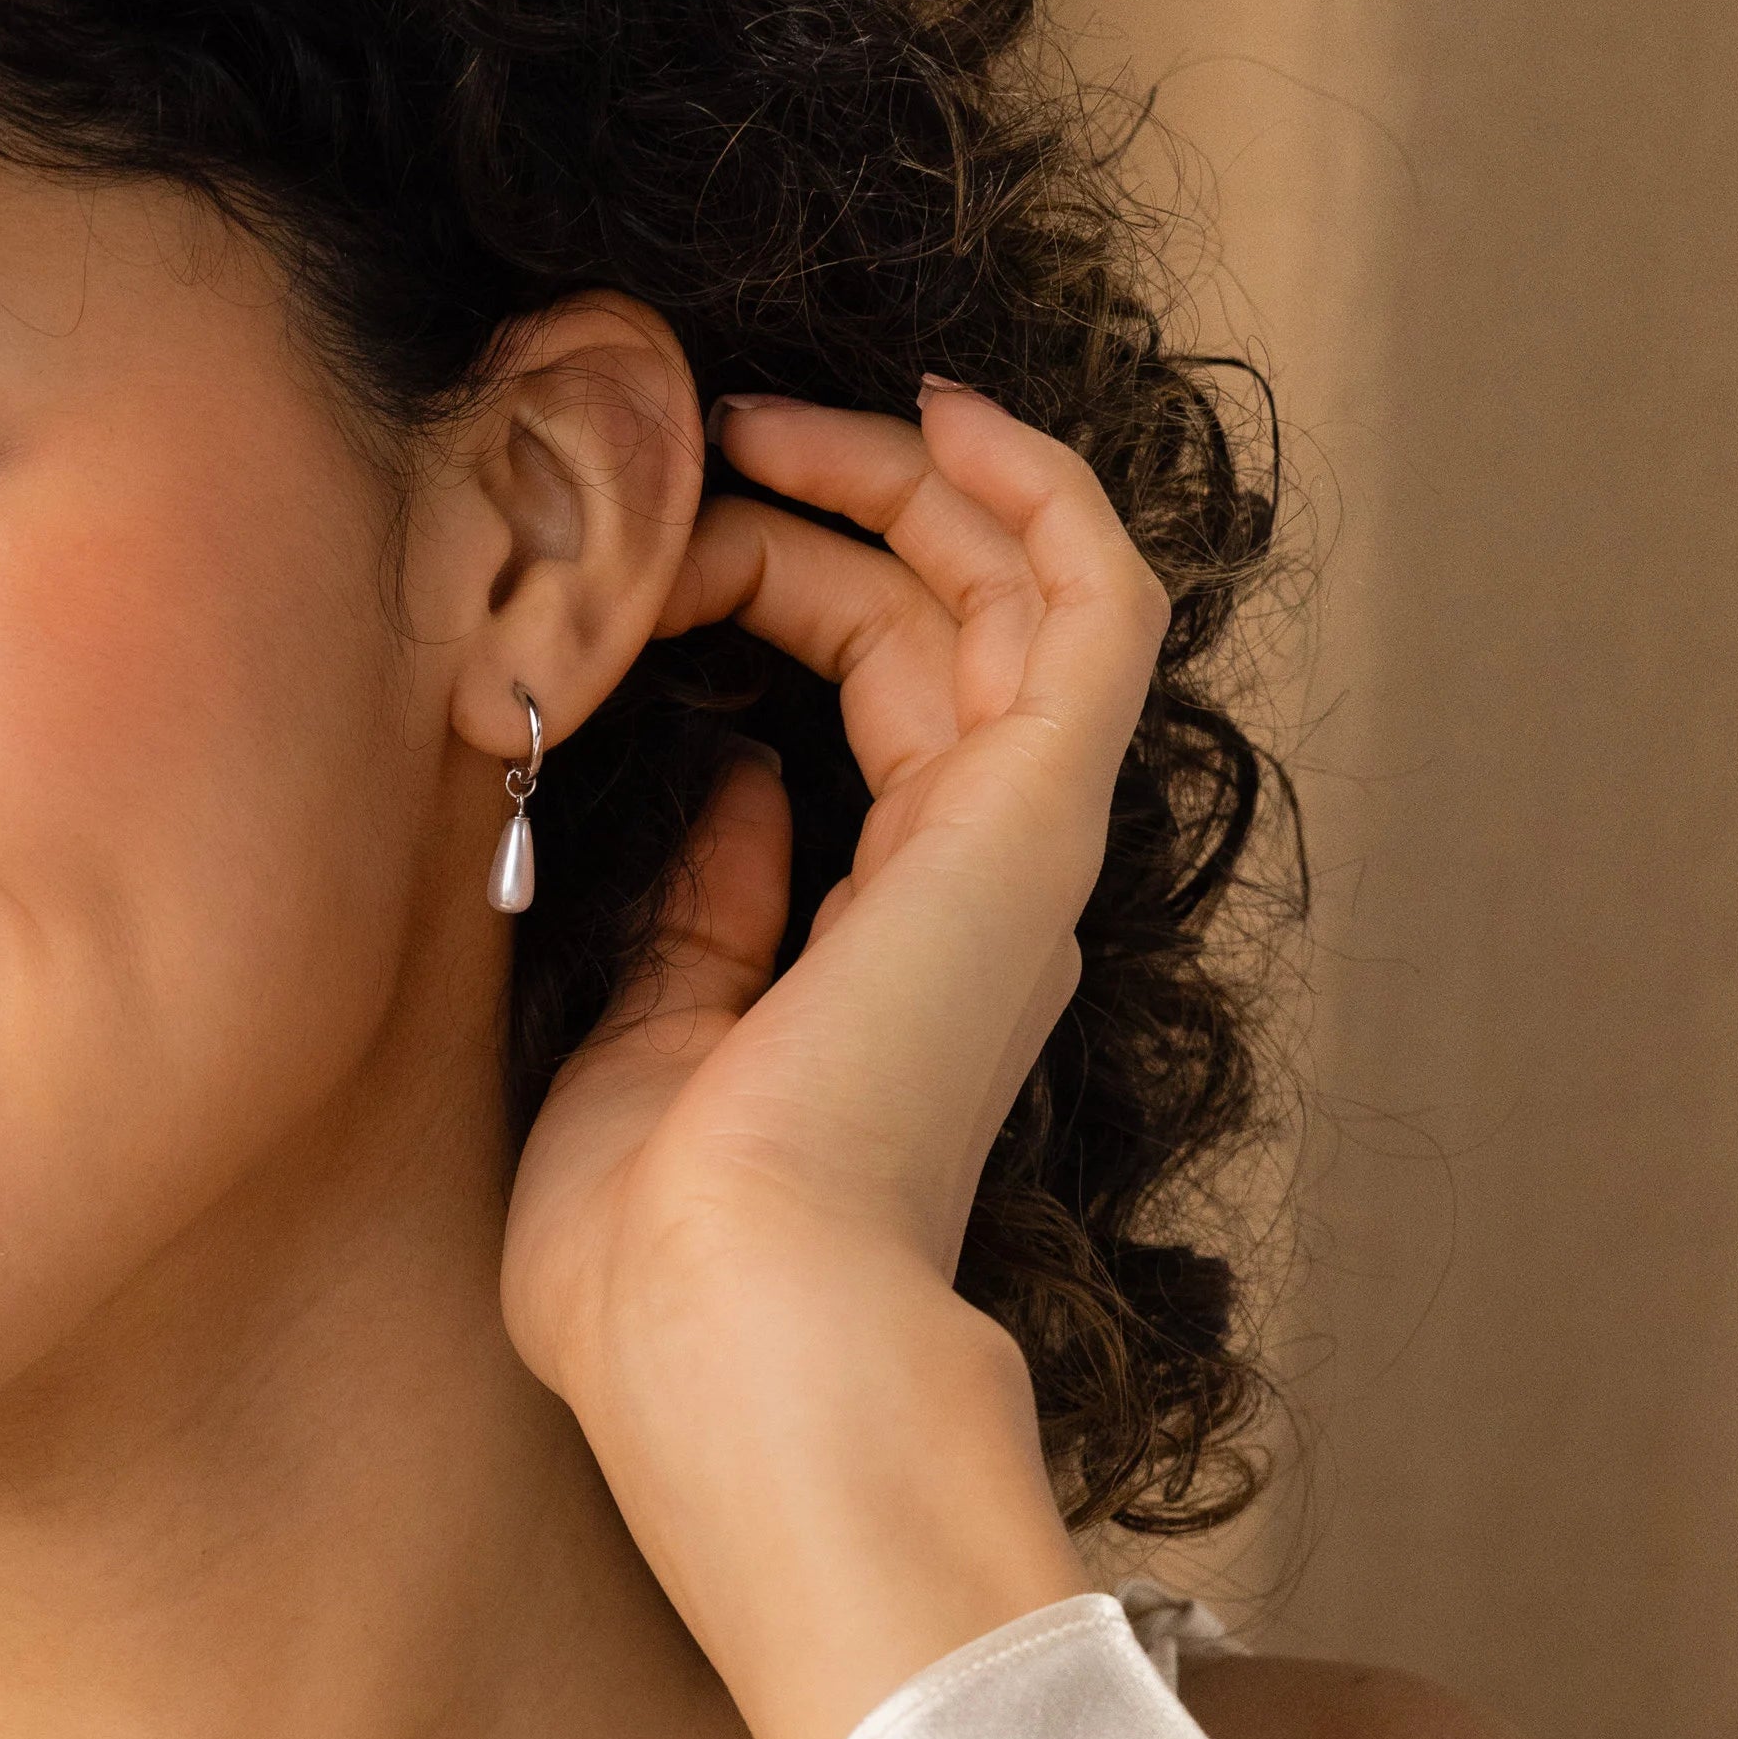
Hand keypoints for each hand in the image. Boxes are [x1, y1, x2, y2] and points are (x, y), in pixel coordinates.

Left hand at [502, 383, 1171, 1738]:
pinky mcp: (1033, 816)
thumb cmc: (653, 1252)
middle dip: (828, 511)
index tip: (658, 540)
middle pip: (939, 627)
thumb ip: (707, 918)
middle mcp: (976, 885)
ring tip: (784, 411)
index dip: (779, 588)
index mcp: (896, 942)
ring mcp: (1014, 845)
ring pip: (1017, 594)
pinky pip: (1091, 605)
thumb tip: (736, 795)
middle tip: (712, 437)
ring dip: (912, 478)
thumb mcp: (645, 1045)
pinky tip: (938, 411)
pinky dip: (1035, 492)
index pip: (876, 706)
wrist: (720, 1327)